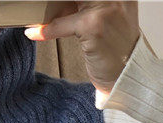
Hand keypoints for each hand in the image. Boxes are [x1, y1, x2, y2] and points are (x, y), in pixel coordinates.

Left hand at [24, 1, 139, 97]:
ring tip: (39, 15)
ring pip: (66, 2)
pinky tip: (34, 32)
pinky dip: (45, 30)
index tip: (57, 3)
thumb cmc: (117, 50)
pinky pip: (62, 24)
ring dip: (49, 9)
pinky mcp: (93, 26)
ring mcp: (106, 9)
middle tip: (45, 6)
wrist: (128, 75)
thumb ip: (88, 5)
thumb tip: (58, 2)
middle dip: (59, 2)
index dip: (66, 0)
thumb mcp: (107, 18)